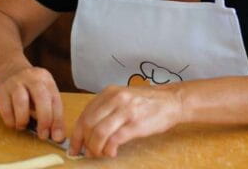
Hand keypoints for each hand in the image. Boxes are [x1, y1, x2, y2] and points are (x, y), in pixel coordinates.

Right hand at [0, 63, 64, 142]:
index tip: (57, 136)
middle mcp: (31, 78)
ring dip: (23, 120)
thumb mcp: (45, 92)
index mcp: (46, 79)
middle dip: (44, 119)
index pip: (55, 100)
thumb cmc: (31, 87)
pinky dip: (10, 120)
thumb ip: (51, 111)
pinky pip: (5, 108)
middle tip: (43, 135)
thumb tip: (56, 135)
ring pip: (21, 102)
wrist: (10, 70)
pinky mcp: (1, 89)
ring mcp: (15, 82)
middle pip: (41, 98)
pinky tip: (13, 122)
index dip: (57, 120)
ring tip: (23, 126)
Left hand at [68, 85, 183, 157]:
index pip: (85, 115)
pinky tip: (111, 153)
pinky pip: (114, 140)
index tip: (75, 147)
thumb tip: (88, 132)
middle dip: (85, 143)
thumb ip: (106, 110)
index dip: (77, 134)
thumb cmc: (147, 103)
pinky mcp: (136, 124)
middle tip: (87, 153)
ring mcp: (126, 111)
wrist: (172, 101)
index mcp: (109, 93)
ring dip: (95, 148)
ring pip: (99, 132)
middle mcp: (115, 99)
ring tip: (100, 154)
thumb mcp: (123, 98)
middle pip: (89, 124)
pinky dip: (108, 150)